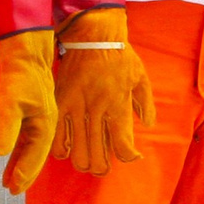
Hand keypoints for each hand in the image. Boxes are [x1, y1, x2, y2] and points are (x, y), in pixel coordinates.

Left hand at [0, 30, 57, 193]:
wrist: (24, 46)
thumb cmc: (21, 71)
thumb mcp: (10, 99)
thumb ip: (6, 126)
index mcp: (46, 124)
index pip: (35, 156)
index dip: (25, 173)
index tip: (14, 189)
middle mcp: (44, 122)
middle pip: (34, 154)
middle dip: (24, 172)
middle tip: (11, 189)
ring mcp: (35, 114)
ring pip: (28, 145)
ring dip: (18, 161)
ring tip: (8, 177)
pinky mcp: (26, 106)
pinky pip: (22, 134)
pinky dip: (15, 146)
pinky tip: (7, 151)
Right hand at [52, 5, 155, 174]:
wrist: (92, 35)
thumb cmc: (119, 55)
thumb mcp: (141, 76)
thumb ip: (145, 103)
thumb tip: (147, 124)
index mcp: (118, 105)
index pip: (122, 146)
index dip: (128, 156)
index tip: (131, 155)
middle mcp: (96, 110)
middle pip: (97, 158)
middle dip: (102, 167)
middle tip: (104, 165)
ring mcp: (75, 108)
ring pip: (77, 154)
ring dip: (84, 162)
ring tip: (87, 159)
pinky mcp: (59, 103)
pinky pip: (57, 139)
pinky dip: (62, 150)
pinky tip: (69, 147)